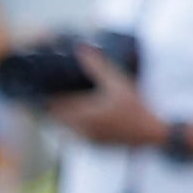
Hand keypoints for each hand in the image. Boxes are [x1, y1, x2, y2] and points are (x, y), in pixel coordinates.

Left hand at [53, 47, 167, 150]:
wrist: (151, 133)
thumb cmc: (136, 107)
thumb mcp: (117, 82)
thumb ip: (98, 66)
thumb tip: (82, 49)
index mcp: (84, 115)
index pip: (55, 106)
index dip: (46, 96)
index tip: (41, 85)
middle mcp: (82, 130)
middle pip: (57, 118)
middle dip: (52, 104)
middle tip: (48, 90)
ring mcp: (88, 139)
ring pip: (65, 127)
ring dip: (62, 114)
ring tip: (60, 100)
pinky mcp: (95, 143)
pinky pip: (76, 134)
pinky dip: (72, 123)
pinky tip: (78, 113)